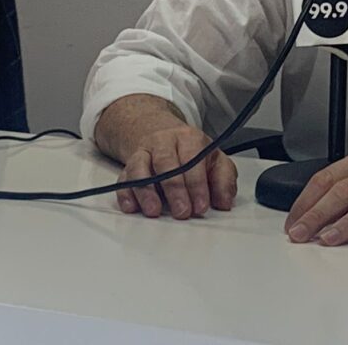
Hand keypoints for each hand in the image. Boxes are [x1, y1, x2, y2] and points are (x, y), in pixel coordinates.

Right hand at [115, 123, 237, 219]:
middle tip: (182, 212)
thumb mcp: (215, 160)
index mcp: (189, 138)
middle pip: (166, 162)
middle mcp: (164, 142)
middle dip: (175, 189)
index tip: (201, 206)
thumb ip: (224, 180)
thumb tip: (224, 202)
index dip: (197, 184)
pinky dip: (125, 193)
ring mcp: (144, 153)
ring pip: (140, 167)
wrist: (162, 134)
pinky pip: (123, 178)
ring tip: (154, 211)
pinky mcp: (128, 166)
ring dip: (146, 191)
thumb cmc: (192, 153)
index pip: (193, 159)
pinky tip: (132, 207)